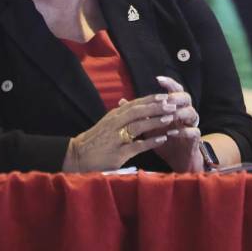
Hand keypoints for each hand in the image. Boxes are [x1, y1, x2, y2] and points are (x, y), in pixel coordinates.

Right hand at [63, 94, 177, 171]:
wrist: (77, 156)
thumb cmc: (96, 139)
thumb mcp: (109, 123)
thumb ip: (124, 114)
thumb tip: (142, 105)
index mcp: (114, 115)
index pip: (135, 103)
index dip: (151, 99)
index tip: (166, 95)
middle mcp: (115, 123)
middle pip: (138, 111)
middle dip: (156, 107)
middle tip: (173, 104)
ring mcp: (116, 138)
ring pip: (138, 126)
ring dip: (155, 121)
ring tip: (170, 118)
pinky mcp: (118, 153)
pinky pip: (137, 146)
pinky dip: (150, 142)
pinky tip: (162, 139)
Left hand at [148, 75, 202, 171]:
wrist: (177, 158)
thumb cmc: (163, 139)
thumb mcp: (148, 125)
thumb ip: (139, 112)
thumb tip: (121, 101)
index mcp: (175, 106)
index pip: (174, 90)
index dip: (168, 83)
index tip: (157, 79)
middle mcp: (184, 112)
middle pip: (186, 97)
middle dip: (176, 97)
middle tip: (167, 99)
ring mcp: (191, 124)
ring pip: (191, 112)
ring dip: (179, 113)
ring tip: (168, 116)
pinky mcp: (194, 137)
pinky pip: (193, 131)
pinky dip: (183, 131)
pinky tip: (172, 132)